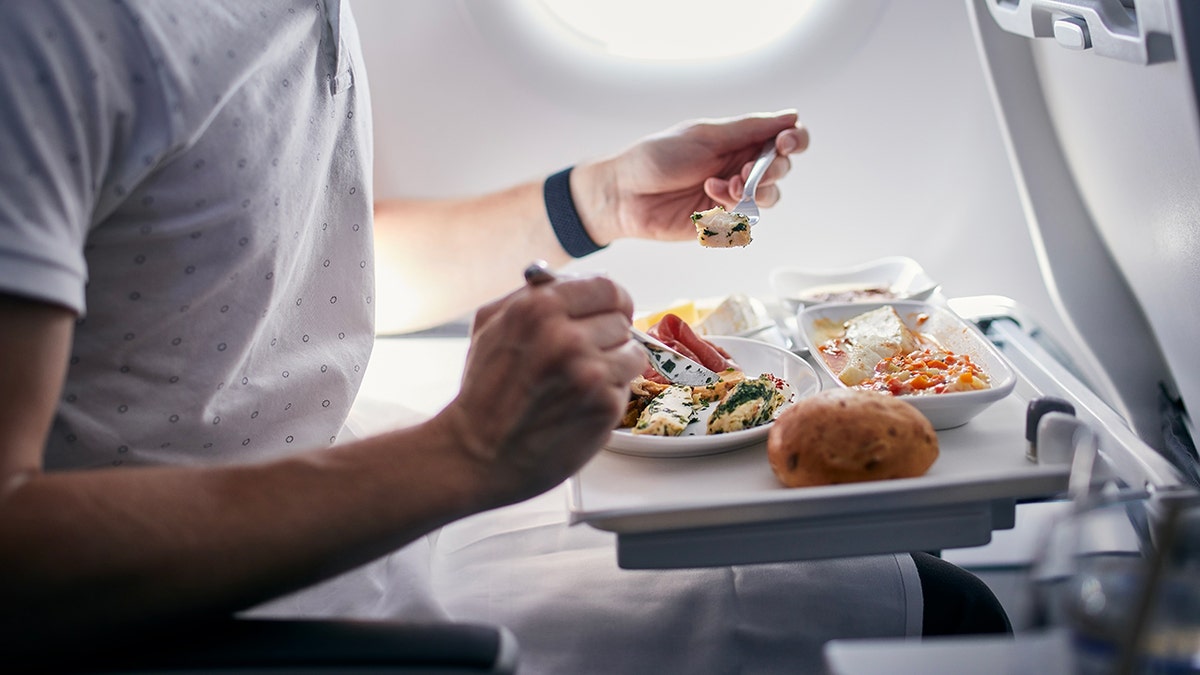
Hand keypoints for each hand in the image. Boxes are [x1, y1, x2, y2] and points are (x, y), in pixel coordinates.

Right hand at [436, 272, 644, 507]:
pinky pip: (627, 387)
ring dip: (613, 367)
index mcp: (540, 307)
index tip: (609, 313)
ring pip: (632, 353)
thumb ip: (532, 294)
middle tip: (582, 357)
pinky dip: (608, 395)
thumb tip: (573, 278)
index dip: (611, 302)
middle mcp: (567, 336)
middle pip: (622, 320)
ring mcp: (589, 372)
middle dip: (607, 337)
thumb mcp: (491, 324)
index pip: (608, 287)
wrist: (477, 454)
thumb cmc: (484, 391)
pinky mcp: (604, 405)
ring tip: (581, 383)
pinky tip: (579, 405)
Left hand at [574, 110, 809, 243]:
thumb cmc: (657, 158)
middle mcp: (739, 166)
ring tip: (724, 186)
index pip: (784, 138)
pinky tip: (709, 197)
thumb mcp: (705, 136)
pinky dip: (733, 208)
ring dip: (754, 190)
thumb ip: (749, 129)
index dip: (795, 140)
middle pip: (781, 169)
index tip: (786, 143)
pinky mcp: (721, 221)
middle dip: (772, 169)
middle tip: (747, 169)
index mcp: (738, 140)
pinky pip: (746, 219)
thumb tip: (791, 116)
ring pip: (769, 197)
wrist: (624, 194)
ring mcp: (731, 195)